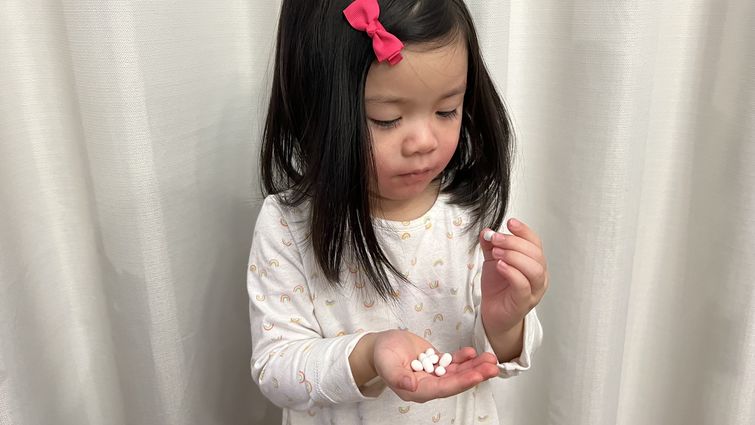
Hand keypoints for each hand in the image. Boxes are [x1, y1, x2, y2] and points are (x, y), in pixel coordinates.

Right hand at [372, 330, 498, 402]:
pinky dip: (464, 358)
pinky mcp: (436, 363)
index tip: (476, 375)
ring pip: (458, 372)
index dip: (461, 382)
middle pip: (455, 382)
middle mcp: (428, 384)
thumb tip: (410, 386)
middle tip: (492, 367)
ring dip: (474, 367)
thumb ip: (397, 376)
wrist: (380, 346)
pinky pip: (453, 363)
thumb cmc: (381, 355)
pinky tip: (473, 352)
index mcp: (418, 390)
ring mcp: (434, 374)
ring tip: (490, 359)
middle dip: (475, 374)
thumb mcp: (386, 363)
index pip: (443, 388)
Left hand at [479, 218, 548, 334]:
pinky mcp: (523, 303)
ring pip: (533, 269)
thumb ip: (491, 246)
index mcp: (535, 263)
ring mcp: (534, 291)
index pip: (535, 243)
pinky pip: (523, 286)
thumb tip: (486, 231)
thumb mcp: (492, 261)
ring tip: (496, 252)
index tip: (510, 222)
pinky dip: (512, 273)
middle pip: (535, 254)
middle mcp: (539, 276)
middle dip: (514, 243)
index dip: (524, 231)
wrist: (492, 313)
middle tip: (495, 238)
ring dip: (514, 256)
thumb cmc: (497, 287)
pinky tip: (500, 266)